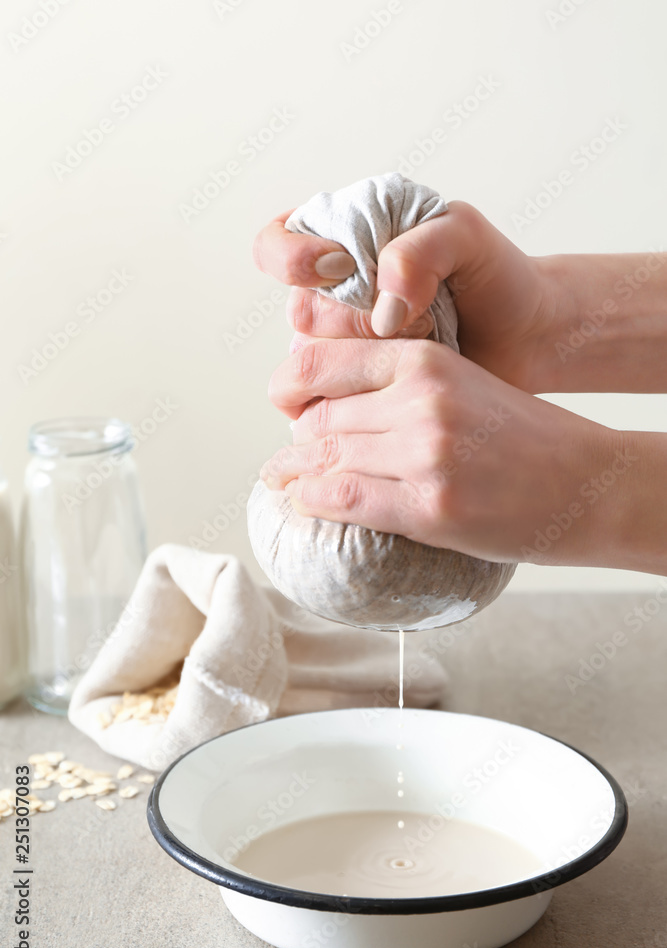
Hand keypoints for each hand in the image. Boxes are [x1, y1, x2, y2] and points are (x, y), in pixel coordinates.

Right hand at [253, 201, 557, 391]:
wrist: (526, 336)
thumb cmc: (496, 277)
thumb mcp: (465, 235)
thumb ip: (419, 247)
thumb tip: (383, 296)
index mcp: (344, 239)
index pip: (277, 244)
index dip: (293, 258)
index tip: (340, 266)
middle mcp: (332, 294)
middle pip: (300, 312)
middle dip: (354, 319)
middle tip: (413, 316)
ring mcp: (343, 345)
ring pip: (313, 361)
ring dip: (367, 358)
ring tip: (424, 343)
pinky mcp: (359, 389)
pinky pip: (334, 399)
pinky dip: (367, 393)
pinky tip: (405, 381)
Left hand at [259, 337, 641, 568]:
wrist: (584, 483)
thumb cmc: (522, 437)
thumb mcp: (460, 385)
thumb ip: (398, 389)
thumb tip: (326, 413)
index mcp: (426, 360)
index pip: (321, 362)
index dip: (289, 388)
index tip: (284, 407)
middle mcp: (420, 400)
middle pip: (320, 418)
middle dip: (299, 442)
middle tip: (290, 457)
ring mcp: (425, 454)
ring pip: (325, 458)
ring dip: (297, 474)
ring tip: (286, 481)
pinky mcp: (430, 506)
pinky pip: (345, 499)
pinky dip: (314, 501)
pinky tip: (305, 502)